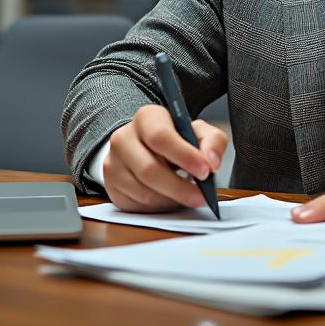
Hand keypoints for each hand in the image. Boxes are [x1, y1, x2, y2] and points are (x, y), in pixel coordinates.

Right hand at [104, 104, 226, 212]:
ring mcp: (113, 163)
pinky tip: (170, 199)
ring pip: (144, 192)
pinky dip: (159, 207)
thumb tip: (211, 161)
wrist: (146, 148)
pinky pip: (137, 205)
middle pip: (149, 169)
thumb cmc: (176, 139)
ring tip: (187, 196)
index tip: (205, 171)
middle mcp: (123, 138)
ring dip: (171, 200)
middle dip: (180, 188)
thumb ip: (212, 141)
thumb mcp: (198, 132)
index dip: (184, 156)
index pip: (160, 136)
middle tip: (201, 196)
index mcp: (146, 118)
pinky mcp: (112, 186)